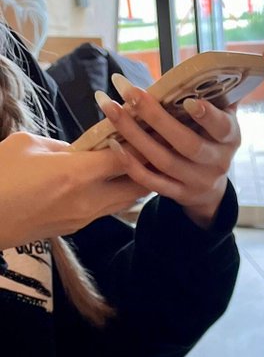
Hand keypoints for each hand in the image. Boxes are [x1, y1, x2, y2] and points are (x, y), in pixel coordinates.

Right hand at [0, 132, 142, 249]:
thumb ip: (60, 145)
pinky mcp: (77, 227)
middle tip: (155, 149)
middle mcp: (89, 199)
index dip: (139, 142)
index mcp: (77, 174)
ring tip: (143, 164)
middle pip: (136, 185)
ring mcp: (85, 217)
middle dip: (148, 167)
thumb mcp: (26, 145)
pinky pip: (107, 209)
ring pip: (124, 201)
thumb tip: (78, 149)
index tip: (150, 129)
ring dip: (135, 183)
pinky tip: (115, 181)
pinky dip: (117, 194)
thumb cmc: (0, 175)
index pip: (124, 157)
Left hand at [97, 77, 240, 228]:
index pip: (221, 128)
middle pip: (186, 143)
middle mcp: (216, 162)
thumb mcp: (220, 119)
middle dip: (155, 117)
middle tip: (129, 91)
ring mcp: (196, 181)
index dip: (206, 116)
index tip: (188, 101)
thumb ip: (213, 96)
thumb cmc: (210, 139)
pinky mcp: (178, 194)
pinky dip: (131, 164)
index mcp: (229, 138)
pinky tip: (112, 143)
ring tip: (110, 107)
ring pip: (163, 160)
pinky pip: (151, 182)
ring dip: (133, 134)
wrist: (211, 187)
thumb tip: (200, 67)